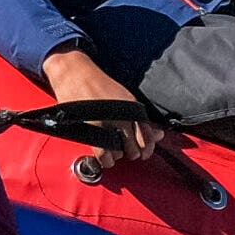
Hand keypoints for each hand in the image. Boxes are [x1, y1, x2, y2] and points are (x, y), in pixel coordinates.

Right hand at [40, 45, 162, 166]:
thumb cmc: (98, 84)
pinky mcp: (91, 131)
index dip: (147, 148)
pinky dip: (106, 160)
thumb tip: (159, 135)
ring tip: (110, 148)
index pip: (148, 137)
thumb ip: (141, 118)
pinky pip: (104, 155)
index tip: (144, 152)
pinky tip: (105, 156)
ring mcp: (107, 125)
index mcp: (133, 108)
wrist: (75, 74)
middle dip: (131, 152)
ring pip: (120, 153)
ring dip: (116, 154)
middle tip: (123, 148)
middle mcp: (123, 118)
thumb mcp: (125, 98)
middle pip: (135, 149)